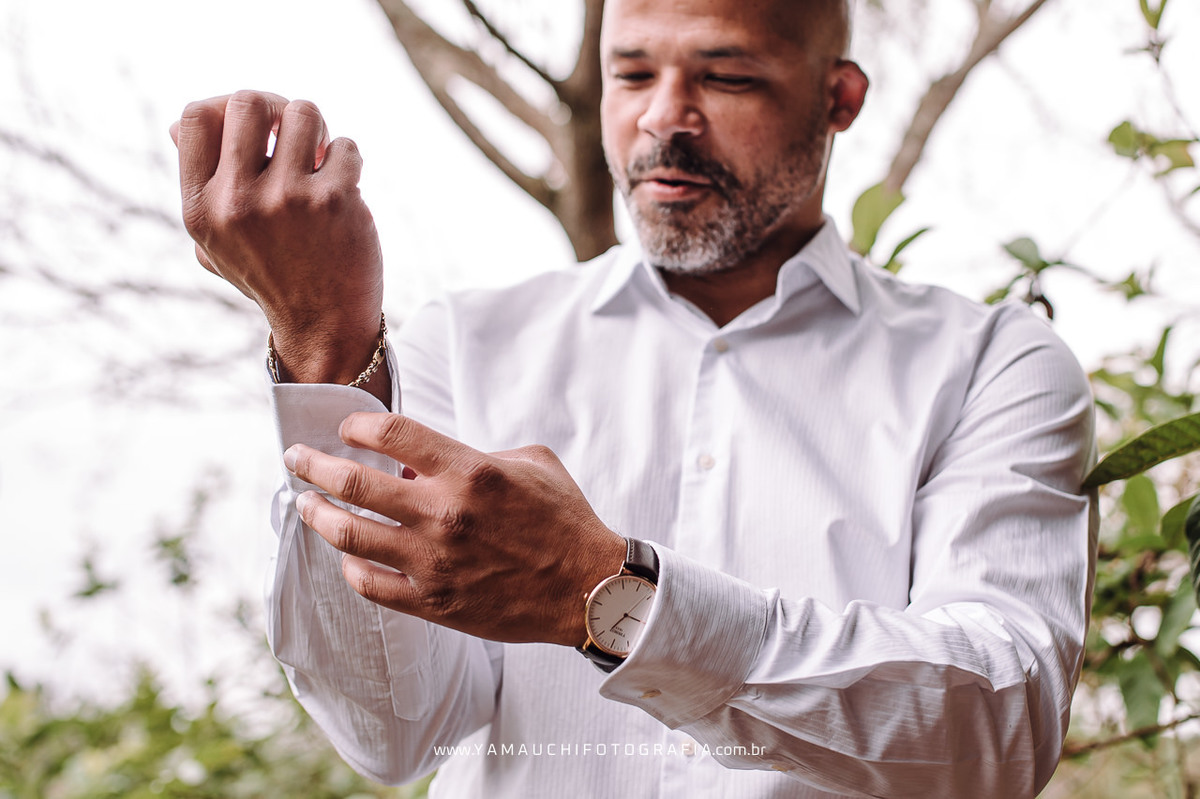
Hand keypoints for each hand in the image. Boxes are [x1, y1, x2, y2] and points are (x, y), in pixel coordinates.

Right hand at [170, 91, 384, 388]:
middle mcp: (237, 202)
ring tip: (320, 159)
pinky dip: (348, 160)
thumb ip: (198, 185)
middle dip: (276, 108)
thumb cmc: (271, 275)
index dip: (225, 106)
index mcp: (200, 208)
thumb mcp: (216, 241)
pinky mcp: (334, 201)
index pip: (193, 116)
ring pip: (303, 111)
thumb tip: (173, 124)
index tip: (253, 127)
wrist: (324, 325)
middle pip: (247, 100)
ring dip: (317, 129)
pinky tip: (344, 190)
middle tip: (293, 134)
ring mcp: (287, 199)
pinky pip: (344, 146)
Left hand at [283, 412, 627, 645]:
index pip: (391, 434)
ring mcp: (433, 562)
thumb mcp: (533, 461)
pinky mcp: (433, 602)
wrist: (588, 588)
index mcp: (470, 472)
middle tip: (296, 457)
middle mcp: (444, 514)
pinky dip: (349, 565)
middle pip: (353, 482)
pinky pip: (370, 584)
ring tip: (306, 503)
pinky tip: (346, 553)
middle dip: (313, 464)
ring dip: (317, 513)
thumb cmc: (564, 520)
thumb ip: (476, 452)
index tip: (347, 428)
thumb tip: (428, 461)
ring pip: (349, 534)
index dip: (358, 425)